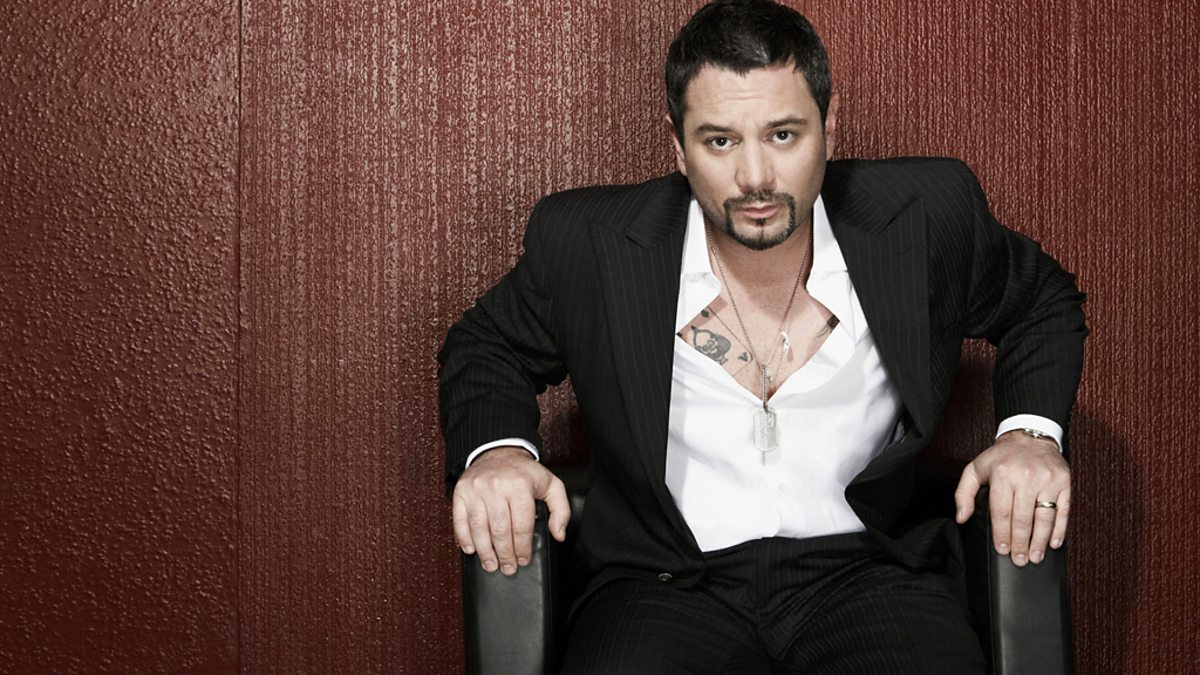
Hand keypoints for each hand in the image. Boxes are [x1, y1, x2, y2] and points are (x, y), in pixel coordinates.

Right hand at [451, 446, 569, 575]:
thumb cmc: (524, 472)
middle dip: (505, 555)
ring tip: (491, 564)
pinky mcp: (461, 492)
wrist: (499, 451)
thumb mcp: (551, 485)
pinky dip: (464, 538)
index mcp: (520, 485)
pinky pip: (460, 520)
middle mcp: (496, 486)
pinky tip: (471, 549)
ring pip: (479, 528)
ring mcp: (477, 489)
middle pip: (500, 531)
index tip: (524, 559)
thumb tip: (559, 534)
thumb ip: (561, 510)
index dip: (523, 548)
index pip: (521, 526)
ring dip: (485, 552)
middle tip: (508, 568)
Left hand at [954, 431, 1070, 566]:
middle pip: (1023, 519)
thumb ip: (964, 493)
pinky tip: (1054, 542)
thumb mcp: (975, 469)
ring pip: (1044, 518)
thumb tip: (962, 517)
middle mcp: (1026, 477)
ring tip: (1035, 556)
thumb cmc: (1002, 456)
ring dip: (1040, 541)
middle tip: (1020, 560)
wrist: (1030, 436)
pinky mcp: (1064, 482)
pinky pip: (1063, 510)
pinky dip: (1060, 529)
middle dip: (1020, 543)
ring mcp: (1048, 480)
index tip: (1002, 550)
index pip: (1002, 512)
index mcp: (1003, 474)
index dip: (1002, 535)